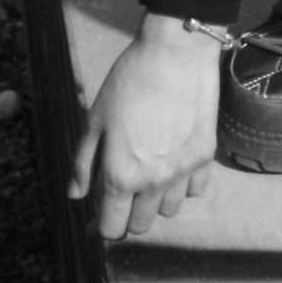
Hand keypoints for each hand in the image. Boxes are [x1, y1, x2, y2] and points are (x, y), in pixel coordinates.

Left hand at [69, 13, 219, 240]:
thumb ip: (83, 163)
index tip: (99, 214)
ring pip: (169, 210)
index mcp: (120, 176)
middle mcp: (153, 183)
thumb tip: (75, 196)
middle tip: (124, 192)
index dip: (102, 226)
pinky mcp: (206, 157)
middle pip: (141, 225)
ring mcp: (183, 172)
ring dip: (156, 201)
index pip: (111, 227)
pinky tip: (176, 164)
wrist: (175, 55)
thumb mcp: (95, 121)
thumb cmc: (127, 83)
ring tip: (151, 176)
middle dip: (128, 215)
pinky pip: (196, 190)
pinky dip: (185, 185)